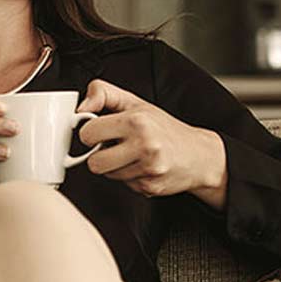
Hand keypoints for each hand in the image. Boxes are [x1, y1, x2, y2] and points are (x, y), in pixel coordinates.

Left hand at [75, 79, 227, 208]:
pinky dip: (129, 177)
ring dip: (115, 167)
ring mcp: (148, 169)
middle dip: (100, 155)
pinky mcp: (150, 187)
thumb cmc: (164, 128)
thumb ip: (104, 94)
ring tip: (133, 155)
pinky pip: (123, 185)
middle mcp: (144, 145)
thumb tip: (80, 106)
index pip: (88, 134)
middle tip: (116, 146)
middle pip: (94, 163)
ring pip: (107, 175)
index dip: (91, 133)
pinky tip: (143, 166)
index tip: (101, 132)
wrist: (200, 155)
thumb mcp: (135, 102)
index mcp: (137, 121)